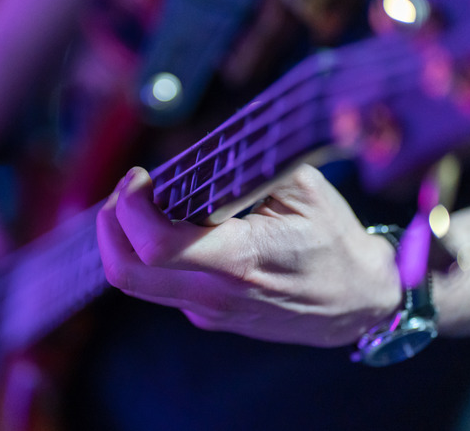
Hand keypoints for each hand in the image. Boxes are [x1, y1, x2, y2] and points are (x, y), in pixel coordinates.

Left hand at [97, 165, 401, 346]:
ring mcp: (210, 313)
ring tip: (145, 203)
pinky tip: (179, 227)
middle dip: (111, 224)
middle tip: (127, 190)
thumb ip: (246, 168)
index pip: (155, 245)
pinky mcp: (209, 318)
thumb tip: (199, 151)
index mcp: (240, 260)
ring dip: (126, 238)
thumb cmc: (335, 241)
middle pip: (126, 273)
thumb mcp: (302, 189)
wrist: (358, 303)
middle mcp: (216, 295)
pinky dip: (153, 252)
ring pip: (137, 282)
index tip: (141, 176)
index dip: (130, 205)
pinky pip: (162, 285)